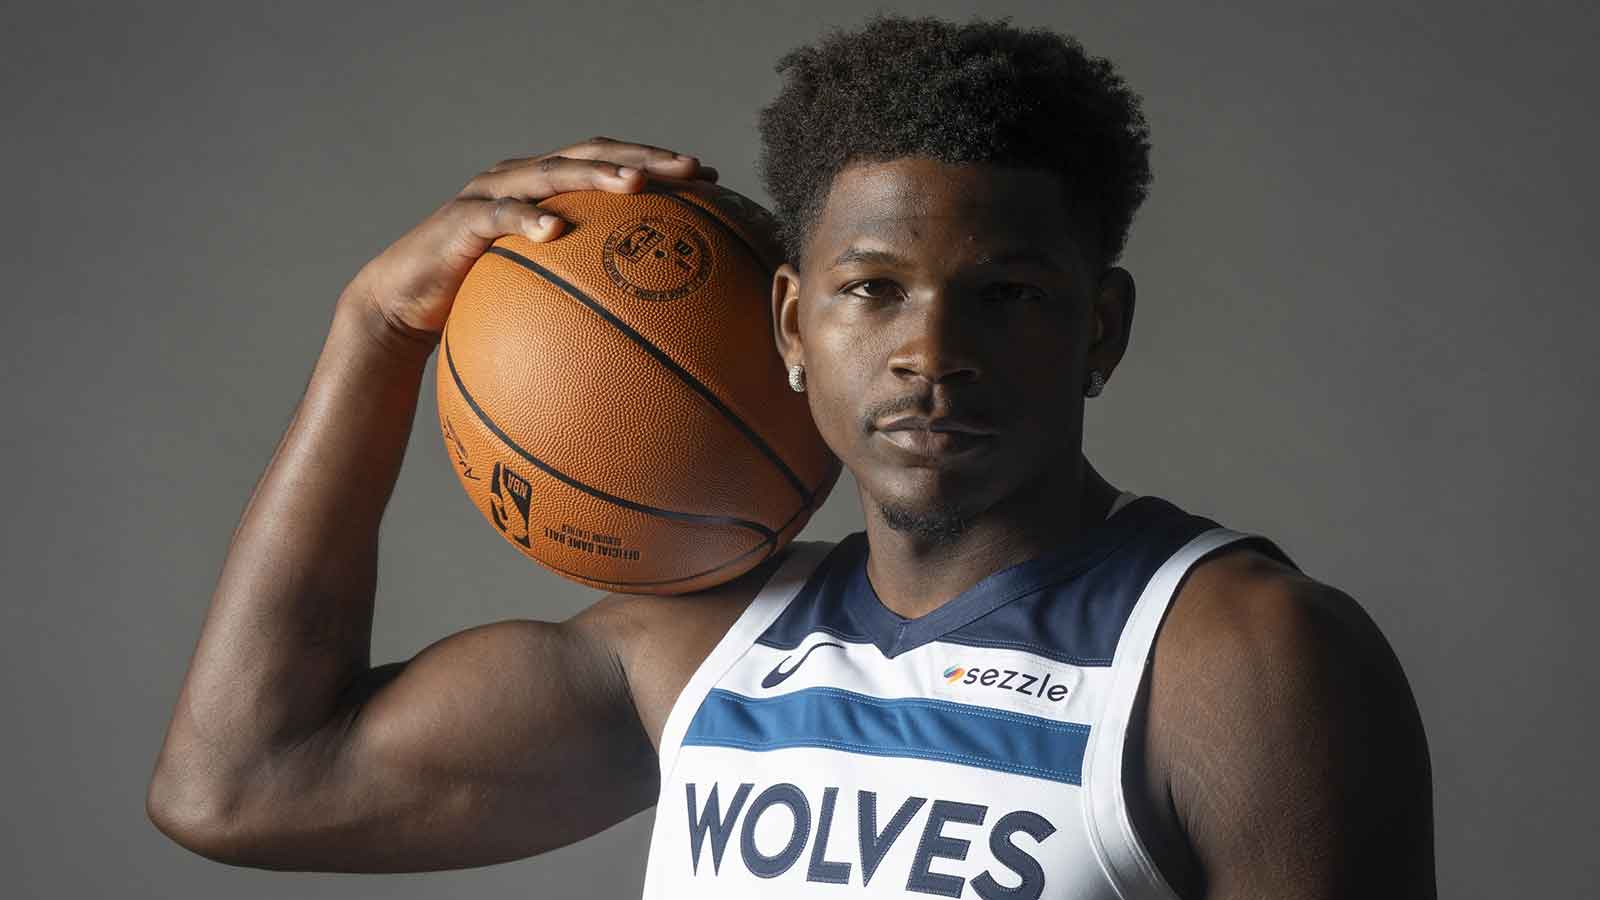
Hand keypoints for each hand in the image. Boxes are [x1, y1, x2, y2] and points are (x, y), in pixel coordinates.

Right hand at [343, 137, 717, 348]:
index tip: (710, 178)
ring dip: (595, 176)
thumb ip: (584, 287)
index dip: (658, 164)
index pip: (610, 163)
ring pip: (549, 172)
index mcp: (545, 188)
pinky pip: (497, 215)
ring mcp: (489, 194)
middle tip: (691, 170)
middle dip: (644, 158)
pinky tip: (554, 229)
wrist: (403, 308)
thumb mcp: (541, 293)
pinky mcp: (460, 222)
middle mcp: (520, 178)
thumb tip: (651, 323)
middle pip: (590, 154)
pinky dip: (526, 218)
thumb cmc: (479, 304)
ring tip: (635, 185)